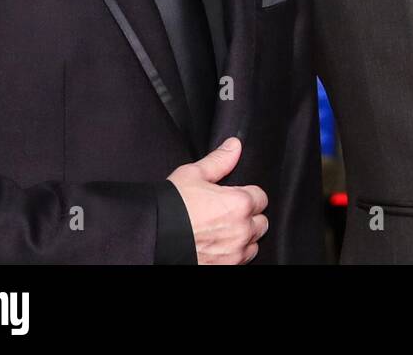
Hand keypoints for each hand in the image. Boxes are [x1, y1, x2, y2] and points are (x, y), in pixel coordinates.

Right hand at [167, 137, 268, 264]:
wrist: (151, 237)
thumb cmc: (170, 206)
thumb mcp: (192, 175)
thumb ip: (219, 161)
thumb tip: (234, 145)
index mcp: (240, 203)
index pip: (260, 197)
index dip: (246, 195)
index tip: (232, 198)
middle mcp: (242, 229)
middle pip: (260, 222)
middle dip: (247, 217)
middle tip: (225, 214)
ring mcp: (235, 252)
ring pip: (253, 244)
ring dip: (243, 238)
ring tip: (221, 231)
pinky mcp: (225, 267)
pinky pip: (241, 261)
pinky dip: (233, 254)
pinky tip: (217, 246)